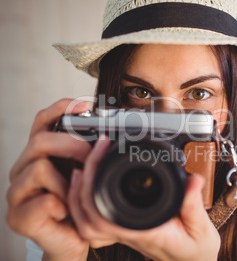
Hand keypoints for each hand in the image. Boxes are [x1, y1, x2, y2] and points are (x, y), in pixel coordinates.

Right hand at [6, 99, 92, 260]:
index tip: (85, 105)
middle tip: (89, 156)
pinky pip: (45, 200)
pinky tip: (66, 212)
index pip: (42, 122)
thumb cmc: (79, 206)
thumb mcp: (85, 176)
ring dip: (68, 181)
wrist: (71, 242)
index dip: (61, 109)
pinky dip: (63, 205)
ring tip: (75, 194)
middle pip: (40, 141)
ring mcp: (17, 193)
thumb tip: (108, 137)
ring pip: (40, 167)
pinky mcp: (18, 217)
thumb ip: (87, 156)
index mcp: (39, 155)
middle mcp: (23, 169)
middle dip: (71, 144)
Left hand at [69, 136, 220, 260]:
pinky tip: (88, 184)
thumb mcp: (201, 230)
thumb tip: (192, 180)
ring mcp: (123, 232)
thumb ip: (194, 205)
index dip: (95, 184)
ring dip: (79, 193)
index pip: (106, 215)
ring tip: (83, 166)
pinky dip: (85, 203)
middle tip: (96, 150)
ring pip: (87, 220)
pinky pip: (95, 221)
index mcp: (144, 232)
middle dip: (85, 180)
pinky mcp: (125, 228)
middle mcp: (128, 233)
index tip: (103, 154)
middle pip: (89, 214)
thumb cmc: (194, 251)